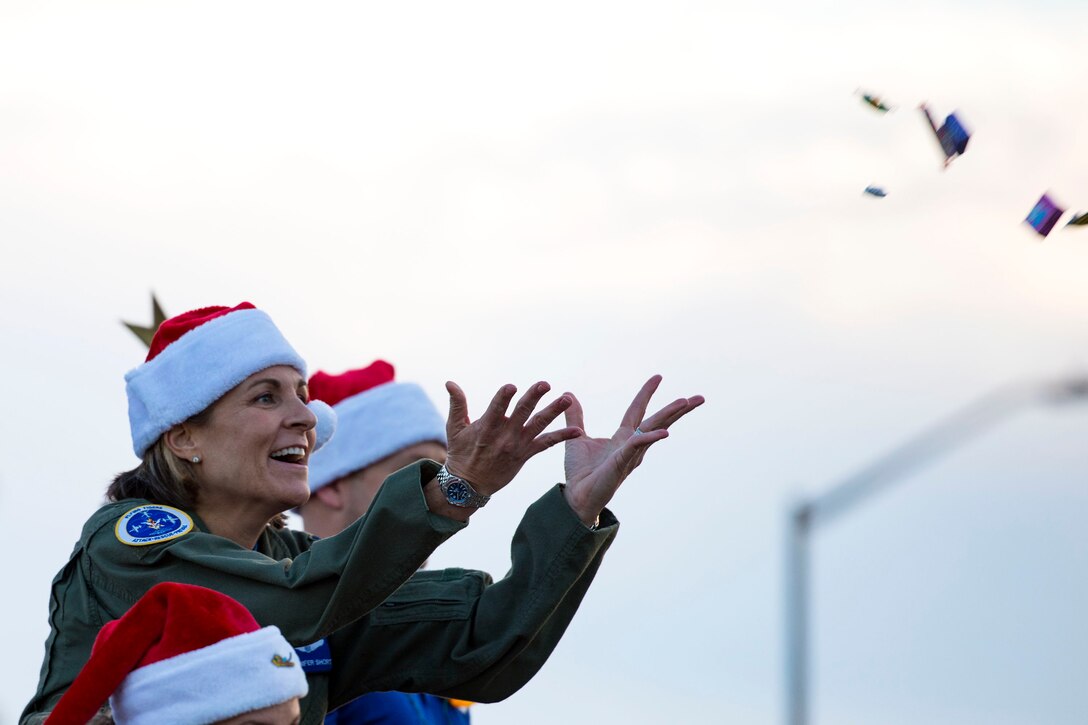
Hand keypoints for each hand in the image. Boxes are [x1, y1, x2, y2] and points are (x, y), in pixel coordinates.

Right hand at [443, 380, 583, 495]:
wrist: (469, 485)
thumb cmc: (460, 453)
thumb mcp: (455, 428)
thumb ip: (457, 404)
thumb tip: (450, 382)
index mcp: (486, 428)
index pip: (496, 410)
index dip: (503, 398)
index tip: (511, 387)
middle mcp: (504, 436)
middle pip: (521, 413)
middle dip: (533, 397)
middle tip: (544, 384)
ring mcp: (517, 445)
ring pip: (538, 425)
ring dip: (553, 411)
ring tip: (567, 399)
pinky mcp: (526, 454)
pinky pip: (547, 444)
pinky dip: (562, 437)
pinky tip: (578, 431)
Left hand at [561, 375, 703, 525]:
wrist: (576, 496)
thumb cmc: (580, 472)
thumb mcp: (577, 436)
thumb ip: (576, 417)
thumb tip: (570, 395)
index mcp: (623, 437)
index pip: (638, 409)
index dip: (647, 393)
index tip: (659, 376)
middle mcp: (631, 444)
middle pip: (658, 420)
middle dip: (677, 408)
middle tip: (698, 397)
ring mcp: (630, 454)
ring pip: (653, 430)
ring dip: (670, 415)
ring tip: (686, 402)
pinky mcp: (622, 463)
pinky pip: (636, 447)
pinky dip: (649, 438)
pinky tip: (664, 433)